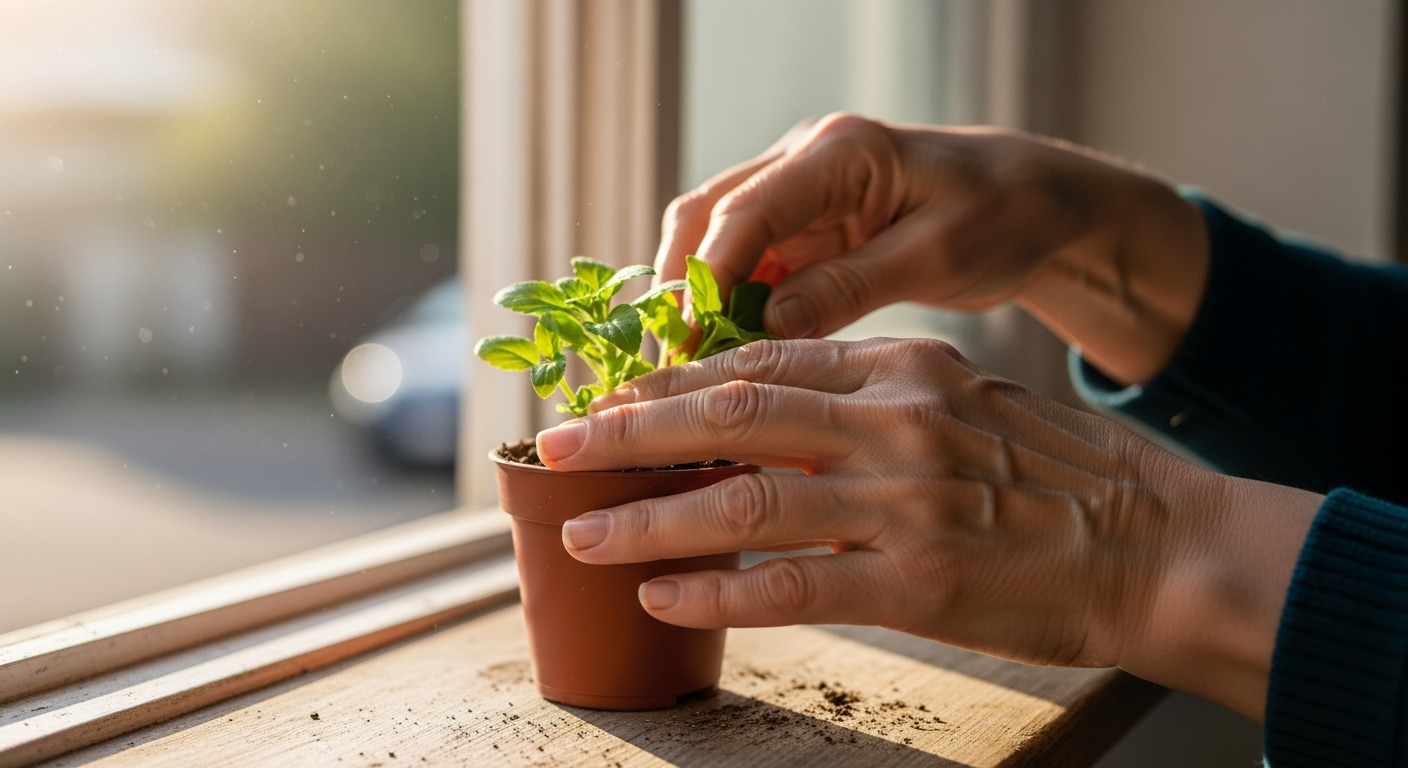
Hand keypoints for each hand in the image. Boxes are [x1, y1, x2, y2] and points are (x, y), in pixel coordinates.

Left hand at [537, 339, 1320, 719]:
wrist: (1158, 543)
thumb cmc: (1062, 475)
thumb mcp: (967, 401)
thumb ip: (874, 401)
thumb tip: (781, 418)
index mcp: (902, 369)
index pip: (762, 361)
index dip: (675, 381)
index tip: (615, 396)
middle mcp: (892, 421)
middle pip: (732, 414)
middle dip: (630, 429)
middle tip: (557, 444)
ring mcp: (902, 502)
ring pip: (743, 501)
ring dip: (648, 517)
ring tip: (580, 533)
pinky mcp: (915, 583)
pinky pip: (789, 587)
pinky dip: (716, 592)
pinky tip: (662, 594)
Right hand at [654, 113, 1209, 384]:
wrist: (1036, 202)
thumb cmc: (1002, 216)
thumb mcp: (940, 254)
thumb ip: (853, 284)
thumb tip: (767, 324)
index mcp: (839, 152)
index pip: (745, 211)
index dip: (703, 277)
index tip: (683, 339)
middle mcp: (804, 162)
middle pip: (705, 220)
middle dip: (676, 290)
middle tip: (664, 365)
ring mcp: (799, 195)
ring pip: (714, 245)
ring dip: (694, 304)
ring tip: (681, 374)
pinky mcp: (804, 230)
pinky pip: (747, 269)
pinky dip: (728, 311)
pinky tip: (723, 361)